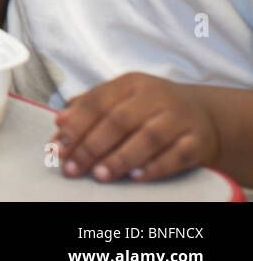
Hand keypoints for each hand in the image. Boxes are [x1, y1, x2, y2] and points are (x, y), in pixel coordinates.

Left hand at [52, 73, 218, 182]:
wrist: (204, 114)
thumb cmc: (150, 109)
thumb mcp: (121, 99)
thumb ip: (89, 109)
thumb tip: (60, 123)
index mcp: (131, 83)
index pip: (96, 103)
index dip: (74, 126)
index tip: (57, 148)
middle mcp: (156, 96)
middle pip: (118, 121)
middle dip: (91, 146)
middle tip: (72, 168)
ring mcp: (180, 117)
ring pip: (148, 138)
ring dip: (120, 158)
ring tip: (99, 175)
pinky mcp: (199, 140)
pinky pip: (177, 155)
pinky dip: (155, 167)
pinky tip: (136, 178)